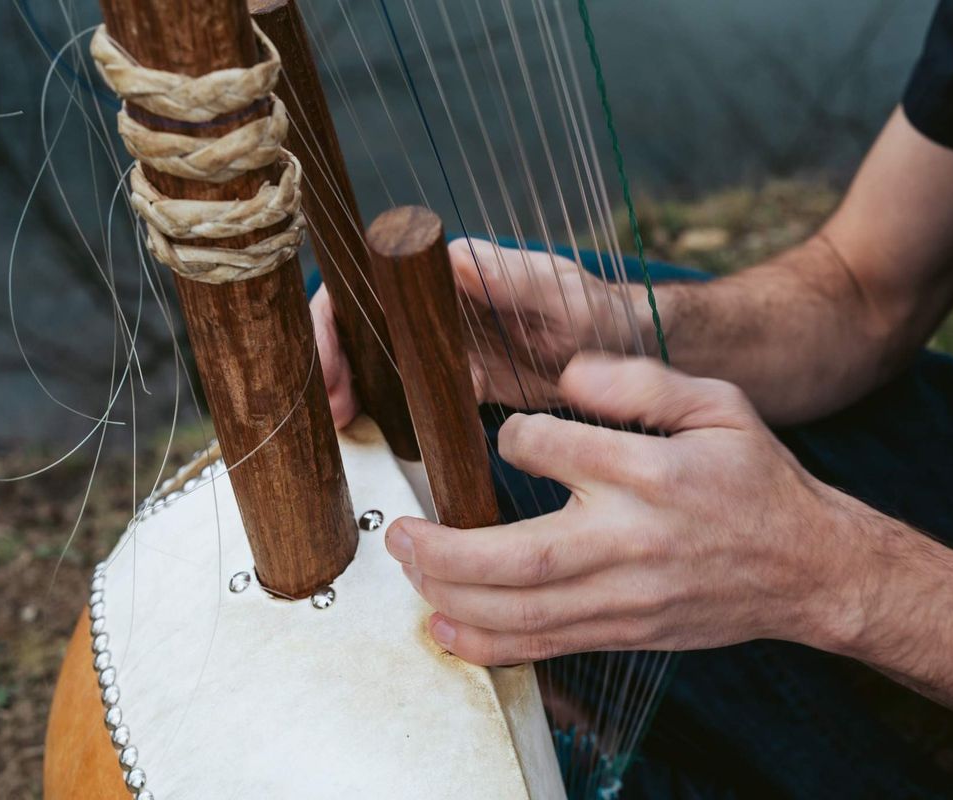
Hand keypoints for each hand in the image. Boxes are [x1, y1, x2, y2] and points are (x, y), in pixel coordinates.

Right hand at [309, 240, 639, 427]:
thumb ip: (508, 277)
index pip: (368, 284)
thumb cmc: (593, 309)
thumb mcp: (556, 292)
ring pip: (372, 361)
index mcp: (447, 271)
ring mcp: (439, 342)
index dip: (337, 322)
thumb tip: (452, 259)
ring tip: (346, 425)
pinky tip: (376, 434)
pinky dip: (384, 411)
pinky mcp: (451, 377)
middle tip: (335, 410)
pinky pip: (404, 392)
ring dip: (352, 391)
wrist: (620, 351)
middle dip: (333, 364)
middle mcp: (433, 303)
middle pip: (357, 325)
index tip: (332, 365)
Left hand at [383, 355, 861, 664]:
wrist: (807, 568)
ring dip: (451, 596)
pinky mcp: (622, 631)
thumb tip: (567, 370)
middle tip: (399, 532)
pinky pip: (545, 645)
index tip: (510, 436)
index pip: (547, 449)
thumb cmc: (756, 479)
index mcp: (650, 472)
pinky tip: (446, 631)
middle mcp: (631, 539)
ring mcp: (624, 596)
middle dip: (445, 549)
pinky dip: (488, 645)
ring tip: (408, 571)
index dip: (513, 437)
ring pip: (522, 609)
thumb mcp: (720, 403)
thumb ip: (641, 380)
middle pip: (519, 553)